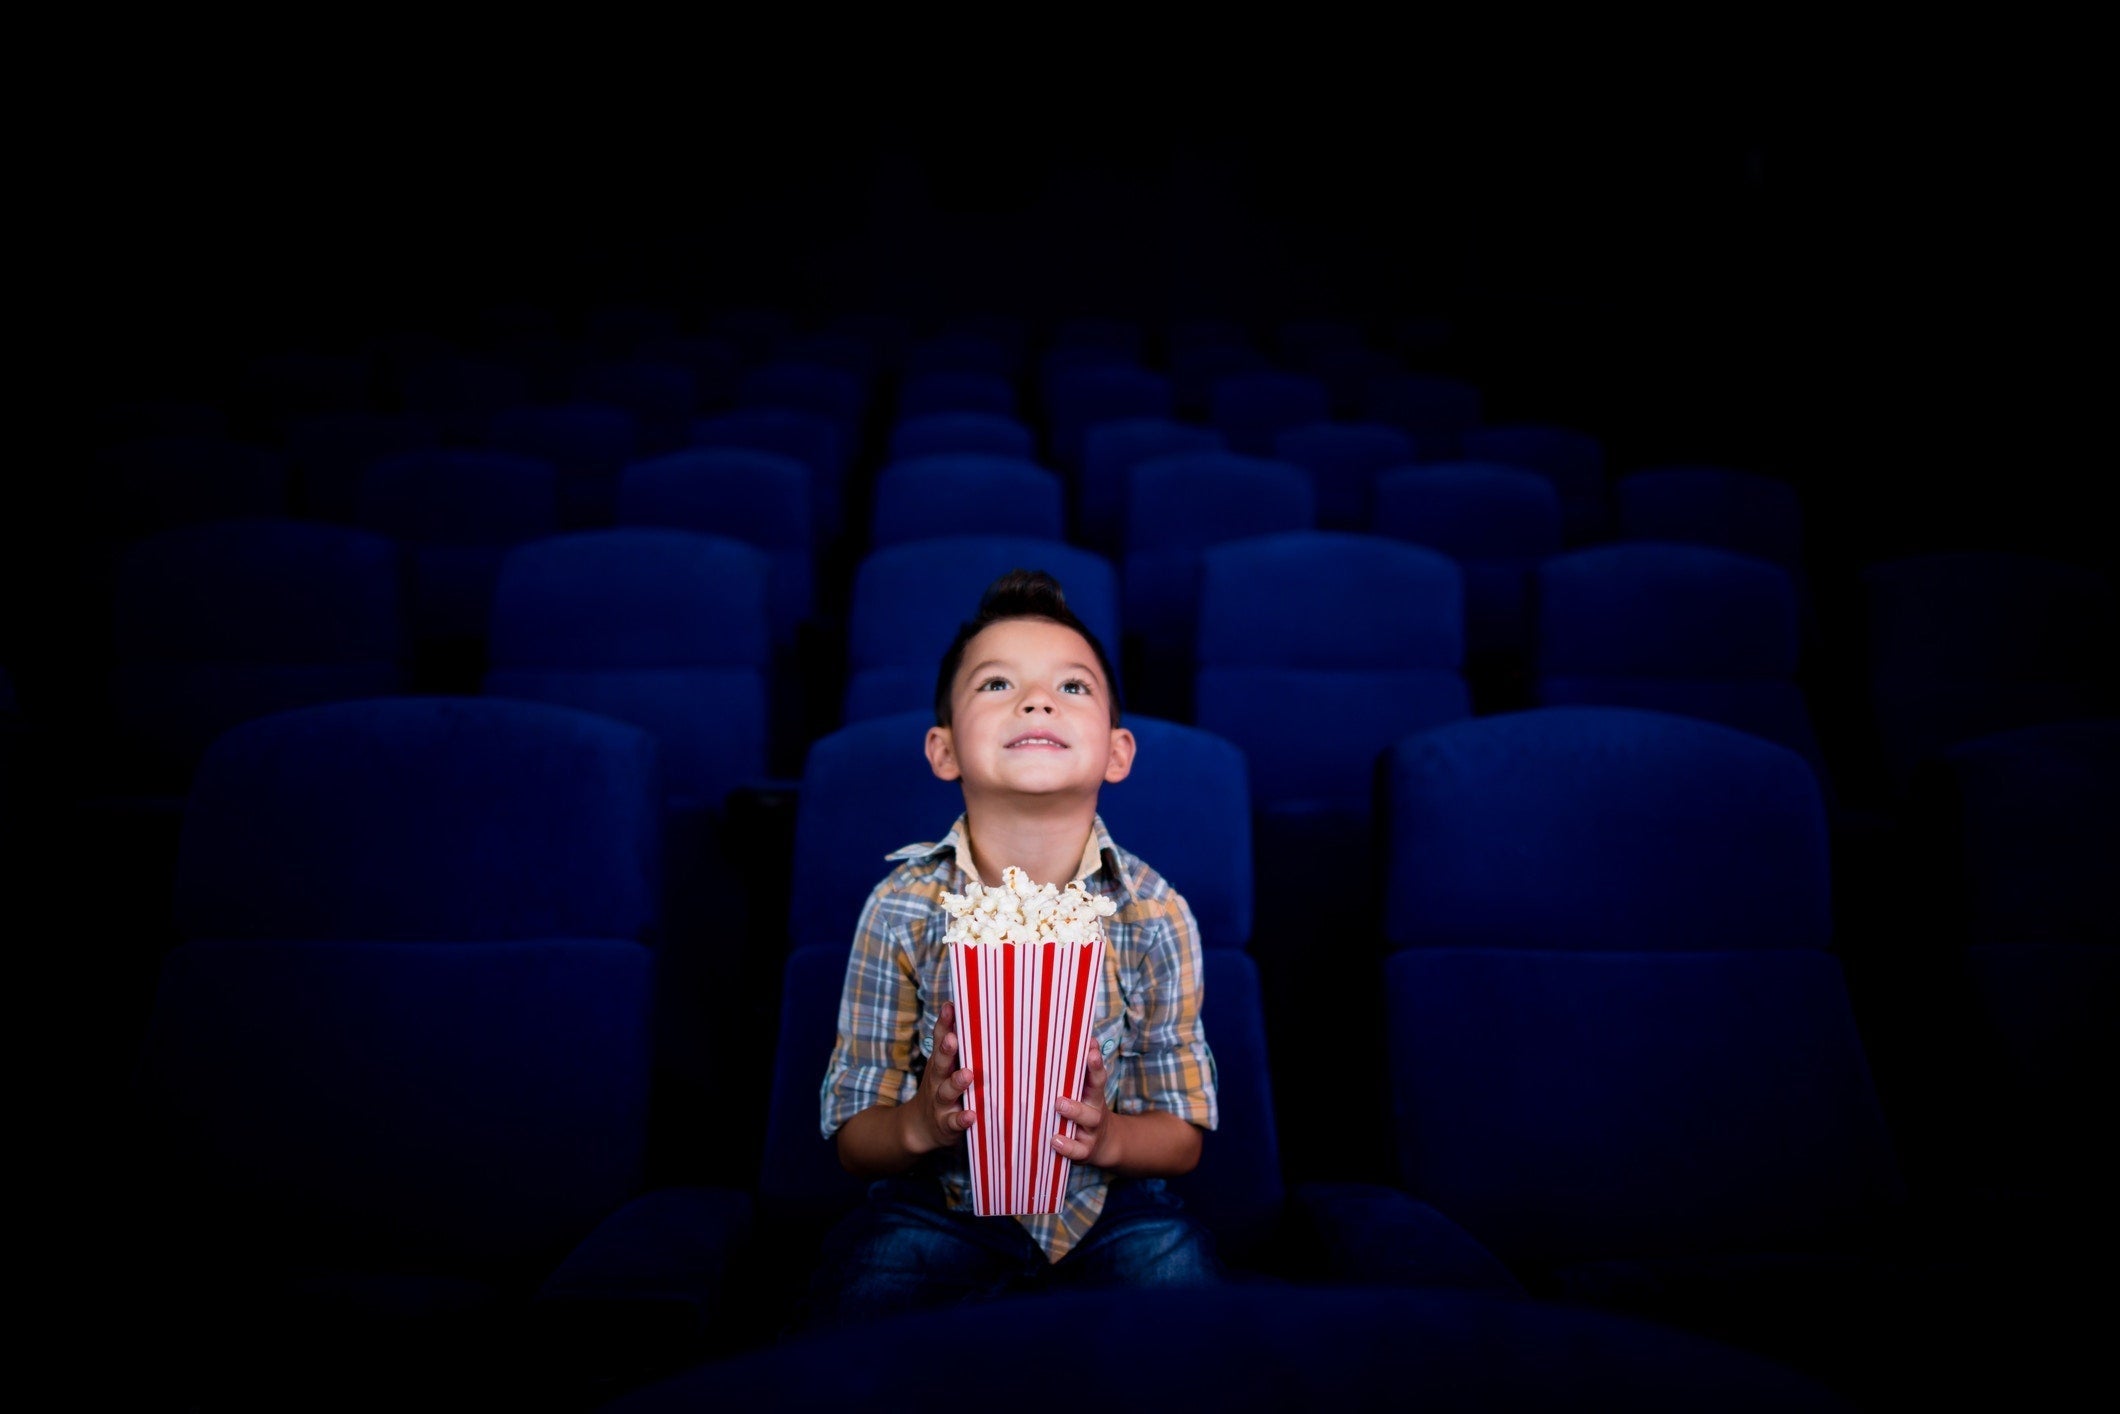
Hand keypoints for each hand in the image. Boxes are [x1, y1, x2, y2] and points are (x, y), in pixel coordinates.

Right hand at [907, 1000, 975, 1154]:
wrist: (919, 1127)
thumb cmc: (939, 1087)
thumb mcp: (942, 1065)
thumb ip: (953, 1041)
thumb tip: (964, 1008)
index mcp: (939, 1063)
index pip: (940, 1039)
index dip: (944, 1023)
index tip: (951, 1006)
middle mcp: (937, 1080)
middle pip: (940, 1063)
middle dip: (946, 1050)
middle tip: (953, 1039)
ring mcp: (940, 1103)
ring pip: (947, 1092)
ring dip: (956, 1083)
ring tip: (966, 1075)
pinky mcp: (946, 1125)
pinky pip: (954, 1122)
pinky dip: (961, 1119)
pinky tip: (970, 1115)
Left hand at [1053, 1039, 1111, 1166]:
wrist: (1103, 1144)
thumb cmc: (1085, 1110)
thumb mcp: (1086, 1092)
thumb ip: (1080, 1070)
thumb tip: (1082, 1039)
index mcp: (1093, 1093)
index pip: (1097, 1075)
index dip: (1095, 1063)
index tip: (1091, 1050)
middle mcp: (1095, 1109)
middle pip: (1097, 1094)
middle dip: (1089, 1081)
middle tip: (1073, 1066)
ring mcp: (1091, 1130)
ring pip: (1088, 1120)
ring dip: (1074, 1111)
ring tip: (1059, 1105)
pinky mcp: (1085, 1150)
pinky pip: (1077, 1150)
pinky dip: (1067, 1146)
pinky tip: (1055, 1139)